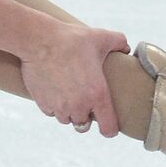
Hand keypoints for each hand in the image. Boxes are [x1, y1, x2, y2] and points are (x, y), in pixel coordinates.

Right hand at [19, 23, 128, 137]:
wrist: (39, 40)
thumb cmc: (71, 39)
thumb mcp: (100, 37)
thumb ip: (119, 42)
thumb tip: (127, 49)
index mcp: (97, 95)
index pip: (108, 128)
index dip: (110, 129)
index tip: (108, 126)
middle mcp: (79, 106)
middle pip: (84, 125)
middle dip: (85, 117)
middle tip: (84, 101)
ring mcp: (59, 106)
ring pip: (66, 119)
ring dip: (69, 111)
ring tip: (69, 94)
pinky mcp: (43, 103)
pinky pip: (51, 112)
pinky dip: (54, 105)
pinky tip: (55, 90)